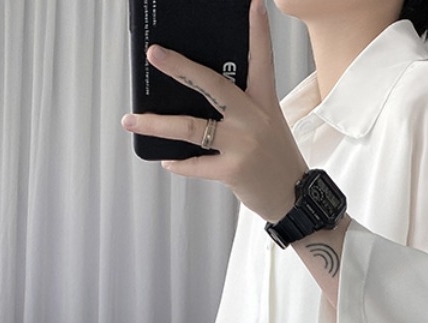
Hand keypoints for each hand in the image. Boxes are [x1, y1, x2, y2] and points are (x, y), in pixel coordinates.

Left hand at [121, 0, 307, 220]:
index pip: (261, 61)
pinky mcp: (233, 170)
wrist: (295, 198)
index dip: (257, 32)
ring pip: (191, 127)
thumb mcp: (268, 125)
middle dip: (180, 68)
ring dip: (157, 124)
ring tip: (131, 120)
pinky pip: (197, 164)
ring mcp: (242, 145)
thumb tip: (197, 100)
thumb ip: (240, 109)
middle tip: (154, 53)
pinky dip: (178, 163)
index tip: (254, 4)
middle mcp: (253, 119)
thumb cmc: (277, 160)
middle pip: (213, 86)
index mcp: (264, 103)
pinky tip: (167, 160)